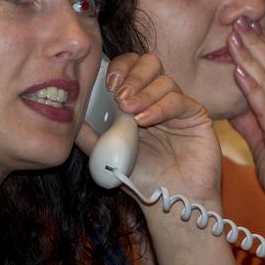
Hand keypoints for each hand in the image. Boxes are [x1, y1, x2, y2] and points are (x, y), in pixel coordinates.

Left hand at [75, 53, 221, 203]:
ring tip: (130, 112)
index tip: (108, 85)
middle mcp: (158, 98)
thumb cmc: (142, 179)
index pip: (129, 67)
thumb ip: (90, 135)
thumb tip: (68, 115)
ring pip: (164, 79)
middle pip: (149, 63)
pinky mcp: (196, 115)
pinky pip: (178, 100)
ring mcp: (178, 106)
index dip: (120, 68)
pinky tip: (145, 121)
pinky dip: (159, 107)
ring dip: (143, 92)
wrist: (171, 201)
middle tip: (119, 95)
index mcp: (137, 100)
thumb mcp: (107, 156)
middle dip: (132, 74)